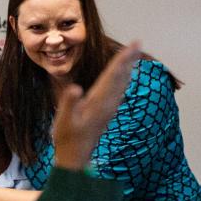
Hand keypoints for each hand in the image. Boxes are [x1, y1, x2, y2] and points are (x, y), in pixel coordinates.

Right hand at [54, 41, 141, 169]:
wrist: (76, 157)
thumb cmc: (67, 138)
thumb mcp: (63, 120)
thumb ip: (69, 103)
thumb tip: (75, 87)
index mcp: (98, 102)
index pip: (112, 76)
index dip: (121, 60)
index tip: (131, 45)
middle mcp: (107, 104)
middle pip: (120, 77)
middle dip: (128, 59)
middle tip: (137, 43)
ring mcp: (108, 109)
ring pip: (122, 84)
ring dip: (128, 68)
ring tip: (134, 55)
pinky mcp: (106, 112)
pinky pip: (118, 91)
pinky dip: (123, 80)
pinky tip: (125, 77)